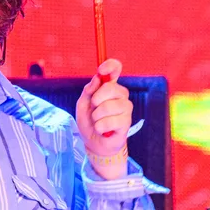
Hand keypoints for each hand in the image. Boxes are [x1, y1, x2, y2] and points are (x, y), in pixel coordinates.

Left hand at [76, 59, 131, 178]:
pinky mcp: (126, 122)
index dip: (110, 66)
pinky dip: (100, 127)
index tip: (101, 70)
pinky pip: (110, 121)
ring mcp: (126, 108)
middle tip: (93, 108)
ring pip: (108, 106)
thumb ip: (88, 90)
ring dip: (96, 117)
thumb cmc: (89, 121)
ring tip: (97, 122)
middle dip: (96, 100)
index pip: (116, 69)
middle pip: (110, 88)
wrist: (93, 142)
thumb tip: (97, 78)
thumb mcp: (83, 104)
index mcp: (110, 87)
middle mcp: (121, 95)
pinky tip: (102, 130)